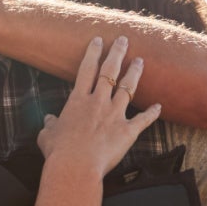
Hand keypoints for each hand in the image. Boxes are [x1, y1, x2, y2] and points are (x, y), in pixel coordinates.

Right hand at [36, 37, 161, 175]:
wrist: (76, 166)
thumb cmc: (58, 151)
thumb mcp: (47, 135)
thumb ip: (49, 125)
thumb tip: (48, 121)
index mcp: (78, 100)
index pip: (86, 70)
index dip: (93, 53)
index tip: (98, 40)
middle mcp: (98, 102)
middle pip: (110, 72)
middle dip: (117, 53)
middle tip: (123, 40)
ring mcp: (115, 115)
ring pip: (128, 88)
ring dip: (135, 73)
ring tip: (140, 61)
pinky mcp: (127, 131)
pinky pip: (143, 120)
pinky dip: (152, 113)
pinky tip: (159, 106)